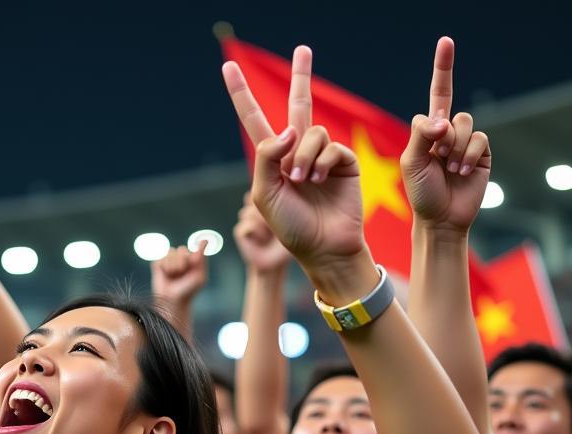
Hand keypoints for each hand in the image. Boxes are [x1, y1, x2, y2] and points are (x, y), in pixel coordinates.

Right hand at [151, 241, 207, 304]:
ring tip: (173, 275)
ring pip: (169, 252)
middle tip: (181, 274)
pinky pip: (160, 259)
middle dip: (182, 263)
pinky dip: (163, 268)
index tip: (190, 269)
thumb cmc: (189, 290)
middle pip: (180, 249)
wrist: (173, 301)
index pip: (189, 249)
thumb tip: (204, 240)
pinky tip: (165, 275)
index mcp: (190, 259)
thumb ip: (202, 258)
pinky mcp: (157, 265)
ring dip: (173, 266)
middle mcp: (179, 258)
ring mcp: (168, 261)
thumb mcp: (199, 275)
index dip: (188, 259)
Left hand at [223, 47, 364, 272]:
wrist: (323, 246)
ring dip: (305, 157)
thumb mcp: (266, 194)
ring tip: (304, 183)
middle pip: (298, 106)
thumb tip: (290, 130)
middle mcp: (297, 153)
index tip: (228, 69)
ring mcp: (322, 155)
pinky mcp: (344, 161)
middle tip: (303, 49)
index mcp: (272, 160)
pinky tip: (321, 182)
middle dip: (301, 76)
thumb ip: (268, 157)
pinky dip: (323, 163)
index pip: (255, 120)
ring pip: (311, 132)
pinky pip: (331, 145)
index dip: (242, 95)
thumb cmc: (290, 227)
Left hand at [400, 38, 490, 232]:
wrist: (441, 219)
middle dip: (442, 136)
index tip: (446, 41)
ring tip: (449, 169)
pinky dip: (467, 155)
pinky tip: (462, 172)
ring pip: (464, 123)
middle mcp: (449, 130)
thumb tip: (443, 119)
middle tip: (436, 158)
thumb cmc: (421, 192)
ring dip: (454, 148)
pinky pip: (478, 139)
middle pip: (450, 111)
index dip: (443, 67)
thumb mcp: (412, 163)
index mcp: (428, 129)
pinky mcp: (482, 152)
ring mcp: (467, 140)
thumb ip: (422, 136)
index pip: (438, 93)